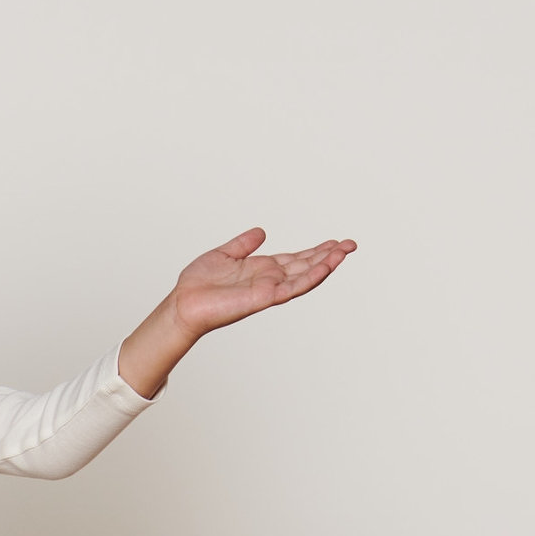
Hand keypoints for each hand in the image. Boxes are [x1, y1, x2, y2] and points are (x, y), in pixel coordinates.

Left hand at [168, 227, 355, 337]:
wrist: (183, 303)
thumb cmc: (198, 284)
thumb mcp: (224, 254)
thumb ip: (244, 244)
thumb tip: (262, 231)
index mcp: (262, 269)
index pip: (296, 259)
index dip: (316, 251)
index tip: (336, 242)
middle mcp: (269, 280)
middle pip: (306, 266)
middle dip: (329, 256)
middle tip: (351, 244)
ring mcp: (268, 290)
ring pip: (304, 277)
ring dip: (325, 265)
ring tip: (344, 252)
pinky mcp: (263, 298)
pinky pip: (291, 288)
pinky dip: (309, 277)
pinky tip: (325, 267)